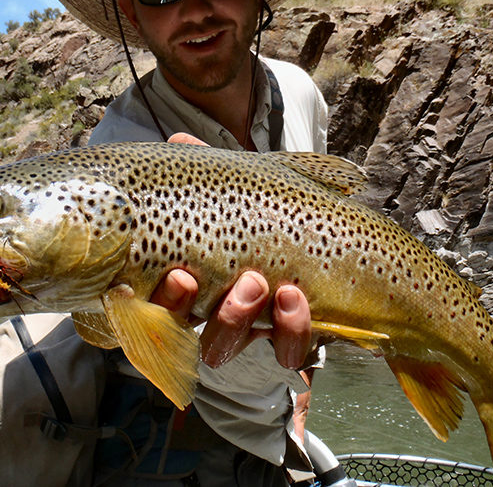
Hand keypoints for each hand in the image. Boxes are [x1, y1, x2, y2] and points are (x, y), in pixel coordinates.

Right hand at [157, 132, 312, 368]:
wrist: (333, 241)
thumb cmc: (269, 212)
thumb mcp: (239, 186)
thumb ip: (207, 168)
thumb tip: (178, 140)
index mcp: (189, 279)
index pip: (159, 303)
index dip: (162, 299)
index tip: (177, 272)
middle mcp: (211, 311)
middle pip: (177, 325)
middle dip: (189, 305)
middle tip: (205, 280)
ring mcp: (251, 328)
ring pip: (227, 345)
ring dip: (235, 318)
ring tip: (258, 283)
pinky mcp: (290, 337)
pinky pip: (285, 353)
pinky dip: (289, 332)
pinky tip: (295, 299)